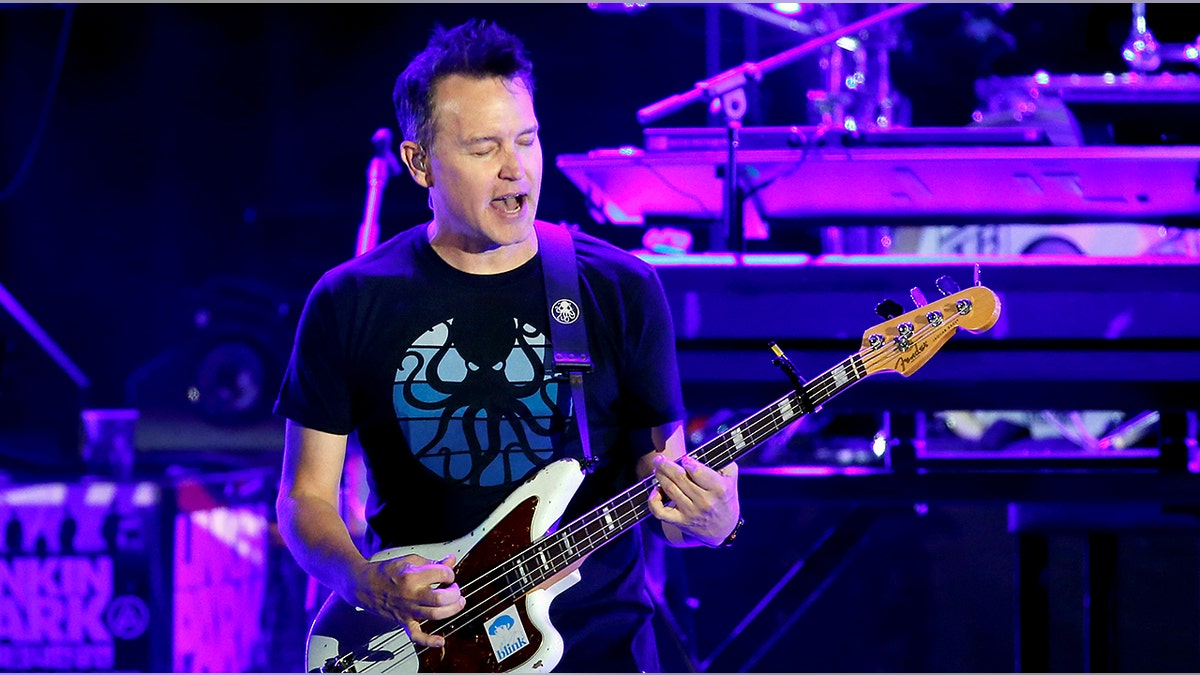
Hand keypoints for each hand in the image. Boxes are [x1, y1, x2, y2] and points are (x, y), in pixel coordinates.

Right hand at [350, 554, 465, 647]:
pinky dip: (429, 640)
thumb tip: (451, 561)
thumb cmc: (386, 572)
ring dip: (451, 610)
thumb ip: (432, 562)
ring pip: (435, 614)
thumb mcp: (410, 560)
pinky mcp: (403, 621)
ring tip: (458, 603)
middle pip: (441, 597)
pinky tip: (440, 641)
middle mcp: (410, 594)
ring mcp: (407, 609)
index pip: (441, 574)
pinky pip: (416, 635)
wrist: (364, 585)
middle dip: (454, 592)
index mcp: (412, 576)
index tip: (448, 574)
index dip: (449, 573)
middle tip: (455, 588)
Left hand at [647, 454, 739, 546]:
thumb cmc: (725, 499)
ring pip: (670, 490)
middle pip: (679, 478)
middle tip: (659, 458)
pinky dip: (653, 501)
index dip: (688, 462)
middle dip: (666, 465)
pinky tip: (655, 491)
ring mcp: (691, 512)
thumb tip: (707, 451)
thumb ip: (723, 463)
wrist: (724, 529)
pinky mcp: (680, 522)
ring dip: (660, 476)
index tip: (685, 459)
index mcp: (718, 489)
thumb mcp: (731, 480)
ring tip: (657, 468)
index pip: (698, 472)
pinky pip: (660, 512)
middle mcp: (704, 501)